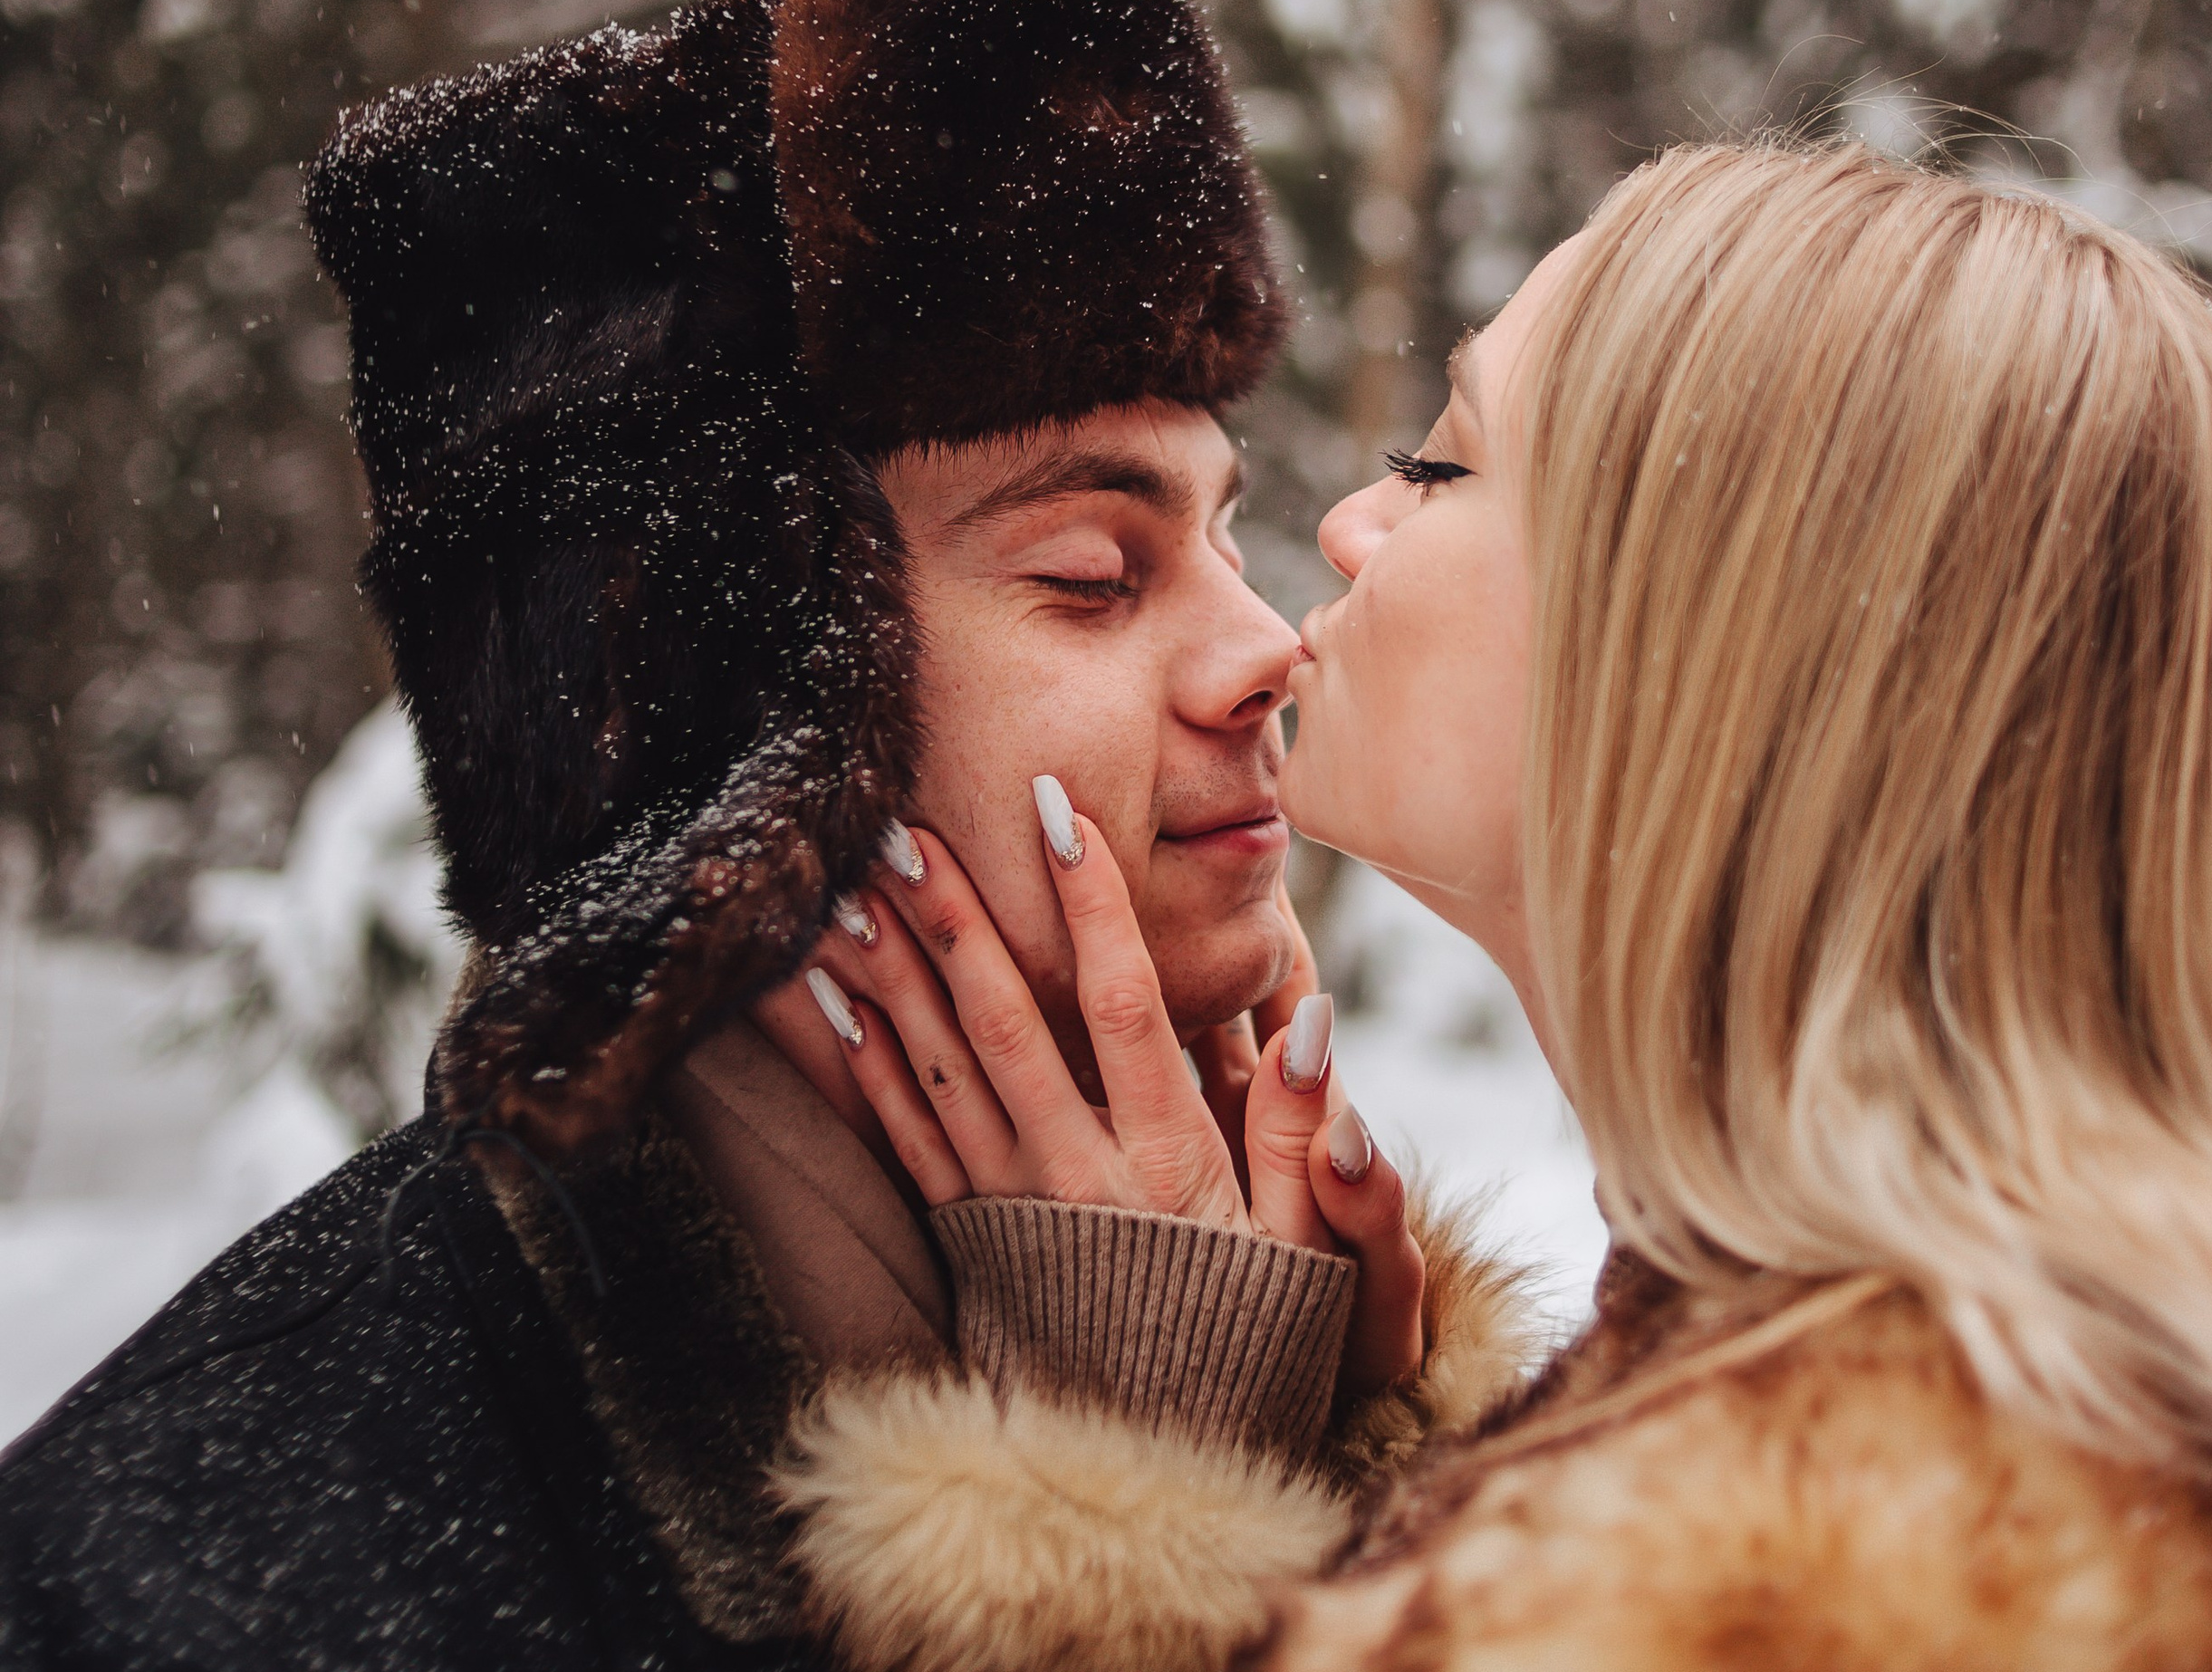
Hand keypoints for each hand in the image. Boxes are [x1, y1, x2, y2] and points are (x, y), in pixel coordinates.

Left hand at [777, 785, 1424, 1393]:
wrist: (1171, 1467)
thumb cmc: (1255, 1335)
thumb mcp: (1308, 1248)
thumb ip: (1306, 1134)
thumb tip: (1307, 1020)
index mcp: (1165, 1160)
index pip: (1121, 1004)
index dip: (1091, 905)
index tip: (1057, 813)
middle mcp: (1077, 1171)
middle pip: (1006, 1022)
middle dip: (957, 918)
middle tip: (909, 827)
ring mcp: (1014, 1205)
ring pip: (941, 1068)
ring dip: (893, 974)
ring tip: (852, 888)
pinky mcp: (971, 1238)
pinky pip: (907, 1140)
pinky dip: (866, 1064)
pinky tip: (834, 999)